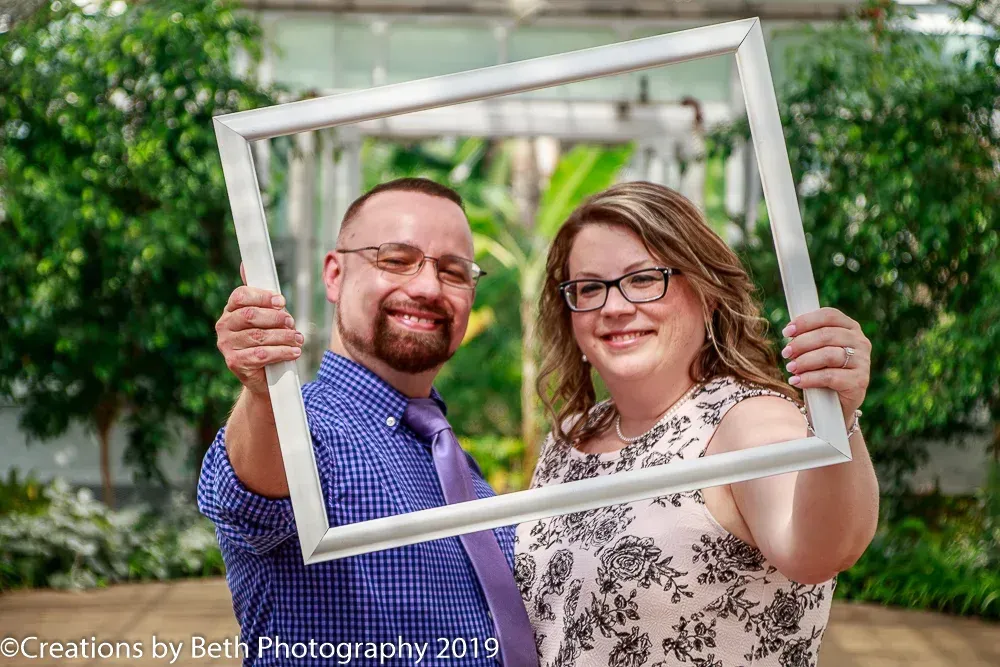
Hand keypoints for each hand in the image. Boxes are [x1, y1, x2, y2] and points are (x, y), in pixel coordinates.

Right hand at [216, 263, 302, 395]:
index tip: (282, 301)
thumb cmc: (266, 341)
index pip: (241, 296)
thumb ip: (260, 295)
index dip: (263, 296)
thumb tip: (245, 264)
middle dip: (276, 318)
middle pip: (251, 315)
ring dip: (283, 336)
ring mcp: (227, 345)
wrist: (264, 377)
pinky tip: (294, 352)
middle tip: (292, 323)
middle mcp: (224, 326)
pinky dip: (282, 352)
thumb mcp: (266, 316)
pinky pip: (261, 355)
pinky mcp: (234, 362)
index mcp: (230, 310)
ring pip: (259, 336)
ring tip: (298, 339)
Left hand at [779, 307, 870, 417]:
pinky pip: (830, 376)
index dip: (805, 321)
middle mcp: (860, 342)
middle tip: (785, 353)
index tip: (786, 332)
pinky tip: (796, 381)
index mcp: (850, 328)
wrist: (834, 405)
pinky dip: (809, 378)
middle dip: (801, 343)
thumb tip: (789, 332)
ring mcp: (863, 362)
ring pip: (828, 355)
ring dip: (804, 361)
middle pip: (827, 335)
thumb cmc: (822, 371)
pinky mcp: (860, 381)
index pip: (829, 315)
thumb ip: (807, 337)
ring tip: (790, 368)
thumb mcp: (816, 350)